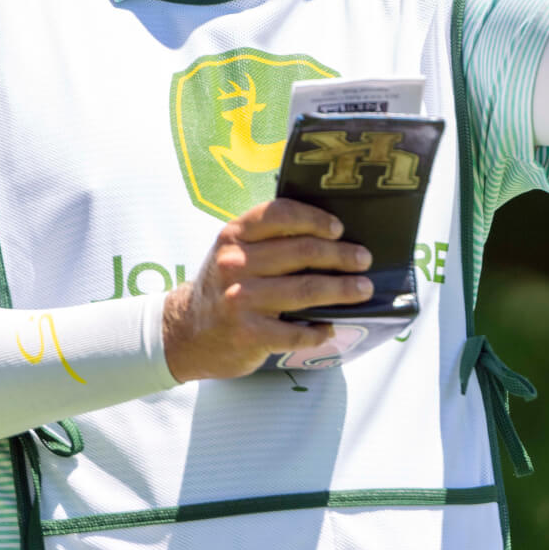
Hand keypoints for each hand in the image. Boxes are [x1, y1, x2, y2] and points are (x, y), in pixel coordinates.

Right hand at [161, 198, 371, 381]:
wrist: (185, 333)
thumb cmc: (222, 287)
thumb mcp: (232, 252)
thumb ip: (267, 239)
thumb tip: (328, 233)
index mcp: (233, 236)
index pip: (280, 215)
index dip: (315, 219)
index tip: (339, 229)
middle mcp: (234, 264)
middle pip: (303, 252)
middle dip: (341, 255)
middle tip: (364, 259)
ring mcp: (241, 300)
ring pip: (307, 289)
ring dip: (343, 289)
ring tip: (363, 289)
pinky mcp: (248, 334)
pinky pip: (296, 332)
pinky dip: (318, 331)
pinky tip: (329, 328)